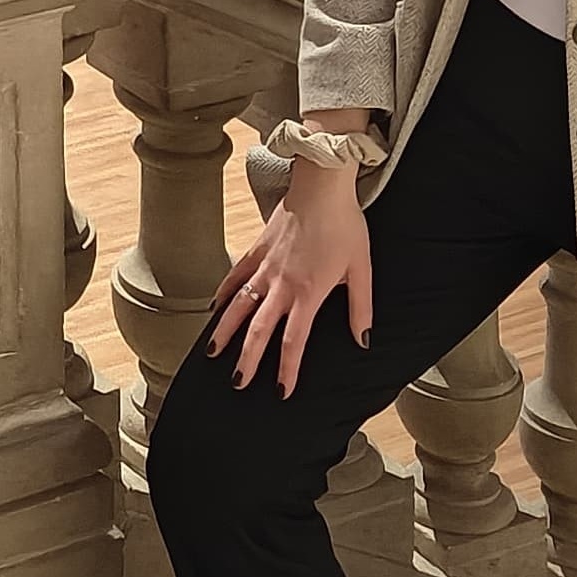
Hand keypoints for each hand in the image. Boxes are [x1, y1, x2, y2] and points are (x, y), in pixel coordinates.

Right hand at [206, 160, 372, 398]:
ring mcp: (265, 266)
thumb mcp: (362, 268)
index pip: (294, 340)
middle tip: (238, 383)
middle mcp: (281, 284)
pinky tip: (214, 307)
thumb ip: (360, 307)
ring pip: (238, 305)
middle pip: (258, 329)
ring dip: (225, 331)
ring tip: (212, 353)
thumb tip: (363, 340)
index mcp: (309, 292)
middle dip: (247, 359)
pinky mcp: (257, 249)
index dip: (287, 369)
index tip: (282, 391)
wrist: (323, 184)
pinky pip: (235, 276)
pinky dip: (223, 293)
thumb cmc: (346, 224)